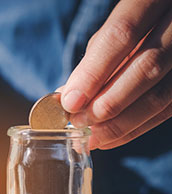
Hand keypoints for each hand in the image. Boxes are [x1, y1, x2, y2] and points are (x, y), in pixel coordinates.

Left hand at [60, 0, 171, 149]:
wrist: (171, 21)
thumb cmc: (139, 23)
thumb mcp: (117, 27)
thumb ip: (96, 56)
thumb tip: (67, 96)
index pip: (122, 35)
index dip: (94, 72)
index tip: (70, 102)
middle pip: (146, 68)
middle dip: (108, 103)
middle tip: (79, 124)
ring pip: (162, 95)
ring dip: (122, 123)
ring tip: (92, 137)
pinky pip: (168, 108)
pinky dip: (138, 126)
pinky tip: (113, 136)